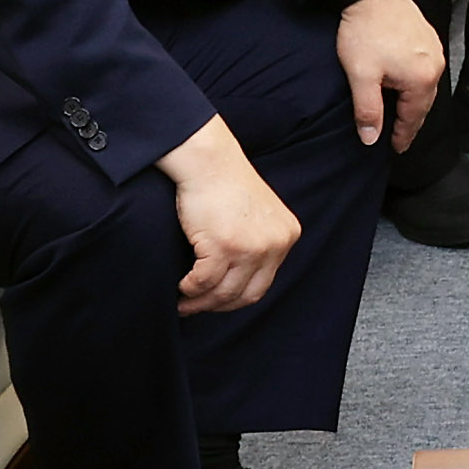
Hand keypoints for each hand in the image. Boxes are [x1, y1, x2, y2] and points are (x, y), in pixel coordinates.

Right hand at [162, 116, 302, 315]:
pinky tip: (181, 287)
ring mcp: (251, 247)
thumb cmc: (225, 183)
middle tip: (197, 307)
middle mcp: (275, 244)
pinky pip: (203, 282)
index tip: (217, 300)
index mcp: (286, 235)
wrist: (209, 161)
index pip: (263, 283)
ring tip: (184, 303)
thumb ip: (258, 242)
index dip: (237, 297)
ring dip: (200, 302)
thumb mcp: (258, 214)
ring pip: (223, 292)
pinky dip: (190, 289)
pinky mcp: (225, 246)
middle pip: (247, 294)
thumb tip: (238, 281)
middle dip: (218, 306)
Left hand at [338, 0, 445, 154]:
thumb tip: (371, 138)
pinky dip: (415, 82)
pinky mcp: (427, 38)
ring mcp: (433, 50)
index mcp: (421, 79)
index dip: (403, 136)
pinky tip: (404, 83)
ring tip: (402, 113)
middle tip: (400, 136)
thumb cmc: (365, 30)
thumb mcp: (361, 76)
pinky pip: (425, 69)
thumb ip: (368, 111)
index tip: (396, 148)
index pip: (414, 118)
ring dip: (414, 102)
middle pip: (423, 103)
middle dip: (411, 121)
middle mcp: (433, 65)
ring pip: (425, 86)